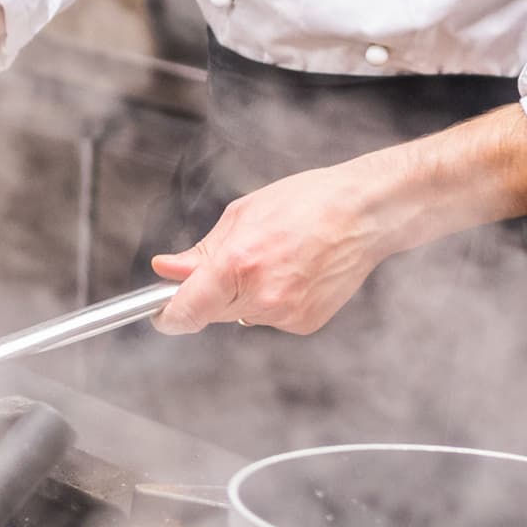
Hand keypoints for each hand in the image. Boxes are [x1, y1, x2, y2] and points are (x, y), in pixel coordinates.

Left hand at [149, 162, 395, 335]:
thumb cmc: (307, 203)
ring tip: (274, 258)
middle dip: (209, 294)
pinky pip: (271, 317)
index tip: (161, 312)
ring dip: (243, 295)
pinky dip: (272, 300)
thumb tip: (166, 270)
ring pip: (241, 316)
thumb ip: (201, 252)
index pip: (186, 311)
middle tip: (232, 261)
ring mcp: (286, 314)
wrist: (366, 214)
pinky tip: (294, 272)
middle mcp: (262, 297)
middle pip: (211, 314)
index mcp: (238, 264)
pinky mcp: (306, 323)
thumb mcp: (242, 216)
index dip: (167, 315)